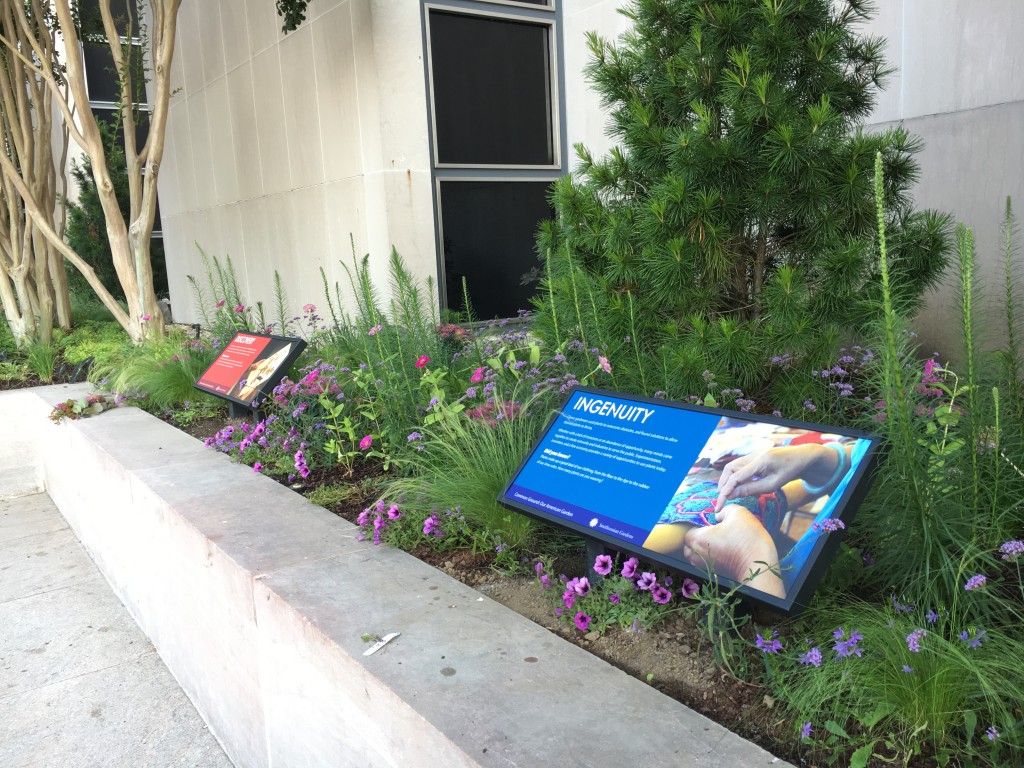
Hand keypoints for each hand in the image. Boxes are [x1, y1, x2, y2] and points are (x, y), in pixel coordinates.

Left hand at [682, 504, 784, 598]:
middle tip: (713, 531)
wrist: (760, 565)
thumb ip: (724, 510)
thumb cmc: (747, 538)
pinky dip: (712, 557)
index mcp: (698, 539)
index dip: (698, 524)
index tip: (709, 522)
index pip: (687, 531)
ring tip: (719, 540)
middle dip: (697, 538)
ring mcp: (706, 566)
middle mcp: (697, 555)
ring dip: (704, 548)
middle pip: (689, 546)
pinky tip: (726, 550)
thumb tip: (719, 516)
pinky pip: (707, 563)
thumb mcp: (738, 512)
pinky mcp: (716, 573)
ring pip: (697, 556)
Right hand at [714, 443, 839, 510]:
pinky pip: (739, 466)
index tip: (720, 503)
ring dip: (727, 480)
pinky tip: (736, 487)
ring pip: (732, 466)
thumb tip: (732, 494)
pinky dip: (734, 476)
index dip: (726, 490)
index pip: (736, 476)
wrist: (800, 457)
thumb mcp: (773, 484)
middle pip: (729, 468)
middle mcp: (754, 455)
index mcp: (761, 461)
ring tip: (726, 494)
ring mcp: (753, 454)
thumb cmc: (790, 472)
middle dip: (723, 484)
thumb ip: (752, 489)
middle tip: (721, 499)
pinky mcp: (754, 456)